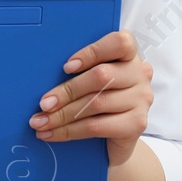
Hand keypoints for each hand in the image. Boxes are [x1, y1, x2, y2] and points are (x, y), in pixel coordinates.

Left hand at [28, 30, 152, 165]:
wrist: (113, 137)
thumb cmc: (97, 98)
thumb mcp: (90, 79)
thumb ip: (78, 70)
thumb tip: (42, 77)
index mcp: (129, 54)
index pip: (119, 43)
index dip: (92, 52)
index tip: (66, 67)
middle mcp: (140, 73)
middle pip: (101, 76)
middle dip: (67, 91)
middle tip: (43, 103)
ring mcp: (141, 99)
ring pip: (96, 103)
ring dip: (62, 115)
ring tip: (40, 121)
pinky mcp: (137, 124)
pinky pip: (97, 126)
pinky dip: (69, 131)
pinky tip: (52, 134)